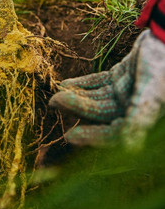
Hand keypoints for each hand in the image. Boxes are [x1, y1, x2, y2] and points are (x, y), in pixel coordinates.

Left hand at [49, 30, 164, 148]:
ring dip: (77, 96)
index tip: (70, 136)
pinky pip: (98, 83)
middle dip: (78, 109)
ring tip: (56, 93)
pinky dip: (83, 84)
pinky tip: (65, 84)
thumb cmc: (164, 63)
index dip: (93, 137)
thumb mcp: (154, 90)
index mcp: (144, 116)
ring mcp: (126, 91)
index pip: (114, 134)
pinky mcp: (121, 76)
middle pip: (100, 114)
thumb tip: (131, 146)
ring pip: (97, 98)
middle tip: (54, 102)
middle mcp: (134, 107)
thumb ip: (141, 115)